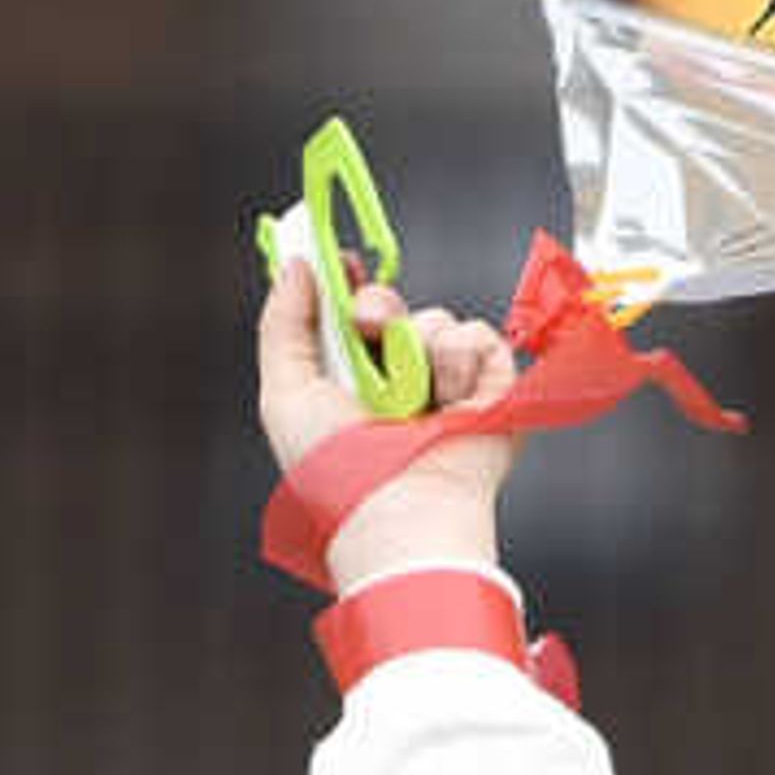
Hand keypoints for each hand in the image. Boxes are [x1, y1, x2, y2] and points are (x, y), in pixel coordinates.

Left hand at [256, 253, 521, 588]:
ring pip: (434, 320)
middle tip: (368, 327)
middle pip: (393, 307)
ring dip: (415, 349)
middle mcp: (399, 383)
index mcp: (351, 384)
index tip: (340, 264)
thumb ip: (283, 324)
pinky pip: (476, 336)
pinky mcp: (492, 388)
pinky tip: (447, 406)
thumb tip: (295, 266)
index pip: (352, 316)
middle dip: (377, 306)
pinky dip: (458, 363)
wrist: (399, 510)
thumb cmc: (337, 472)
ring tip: (408, 399)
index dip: (346, 285)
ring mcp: (447, 386)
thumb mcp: (287, 393)